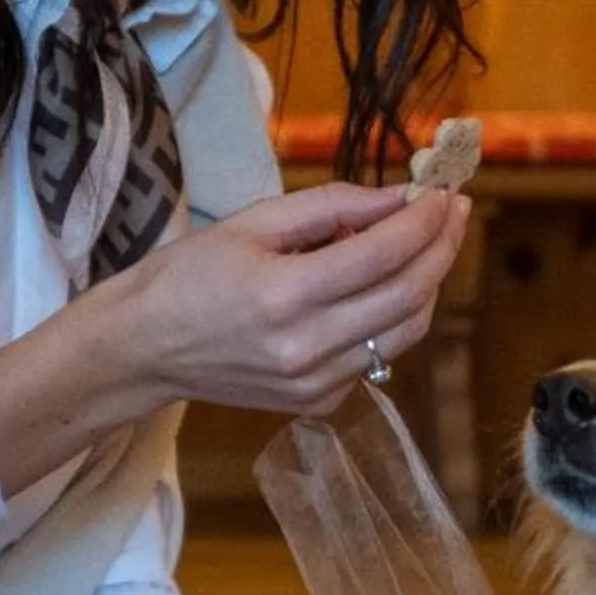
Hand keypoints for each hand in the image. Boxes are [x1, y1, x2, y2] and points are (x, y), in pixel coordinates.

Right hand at [0, 181, 468, 497]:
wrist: (143, 350)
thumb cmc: (188, 275)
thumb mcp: (253, 222)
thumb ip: (332, 207)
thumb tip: (400, 197)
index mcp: (286, 294)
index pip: (386, 253)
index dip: (425, 219)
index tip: (444, 191)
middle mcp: (308, 347)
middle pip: (410, 295)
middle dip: (441, 247)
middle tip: (452, 211)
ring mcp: (315, 384)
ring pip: (406, 332)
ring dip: (427, 283)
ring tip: (425, 244)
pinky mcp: (317, 403)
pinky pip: (377, 356)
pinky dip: (393, 318)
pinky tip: (380, 286)